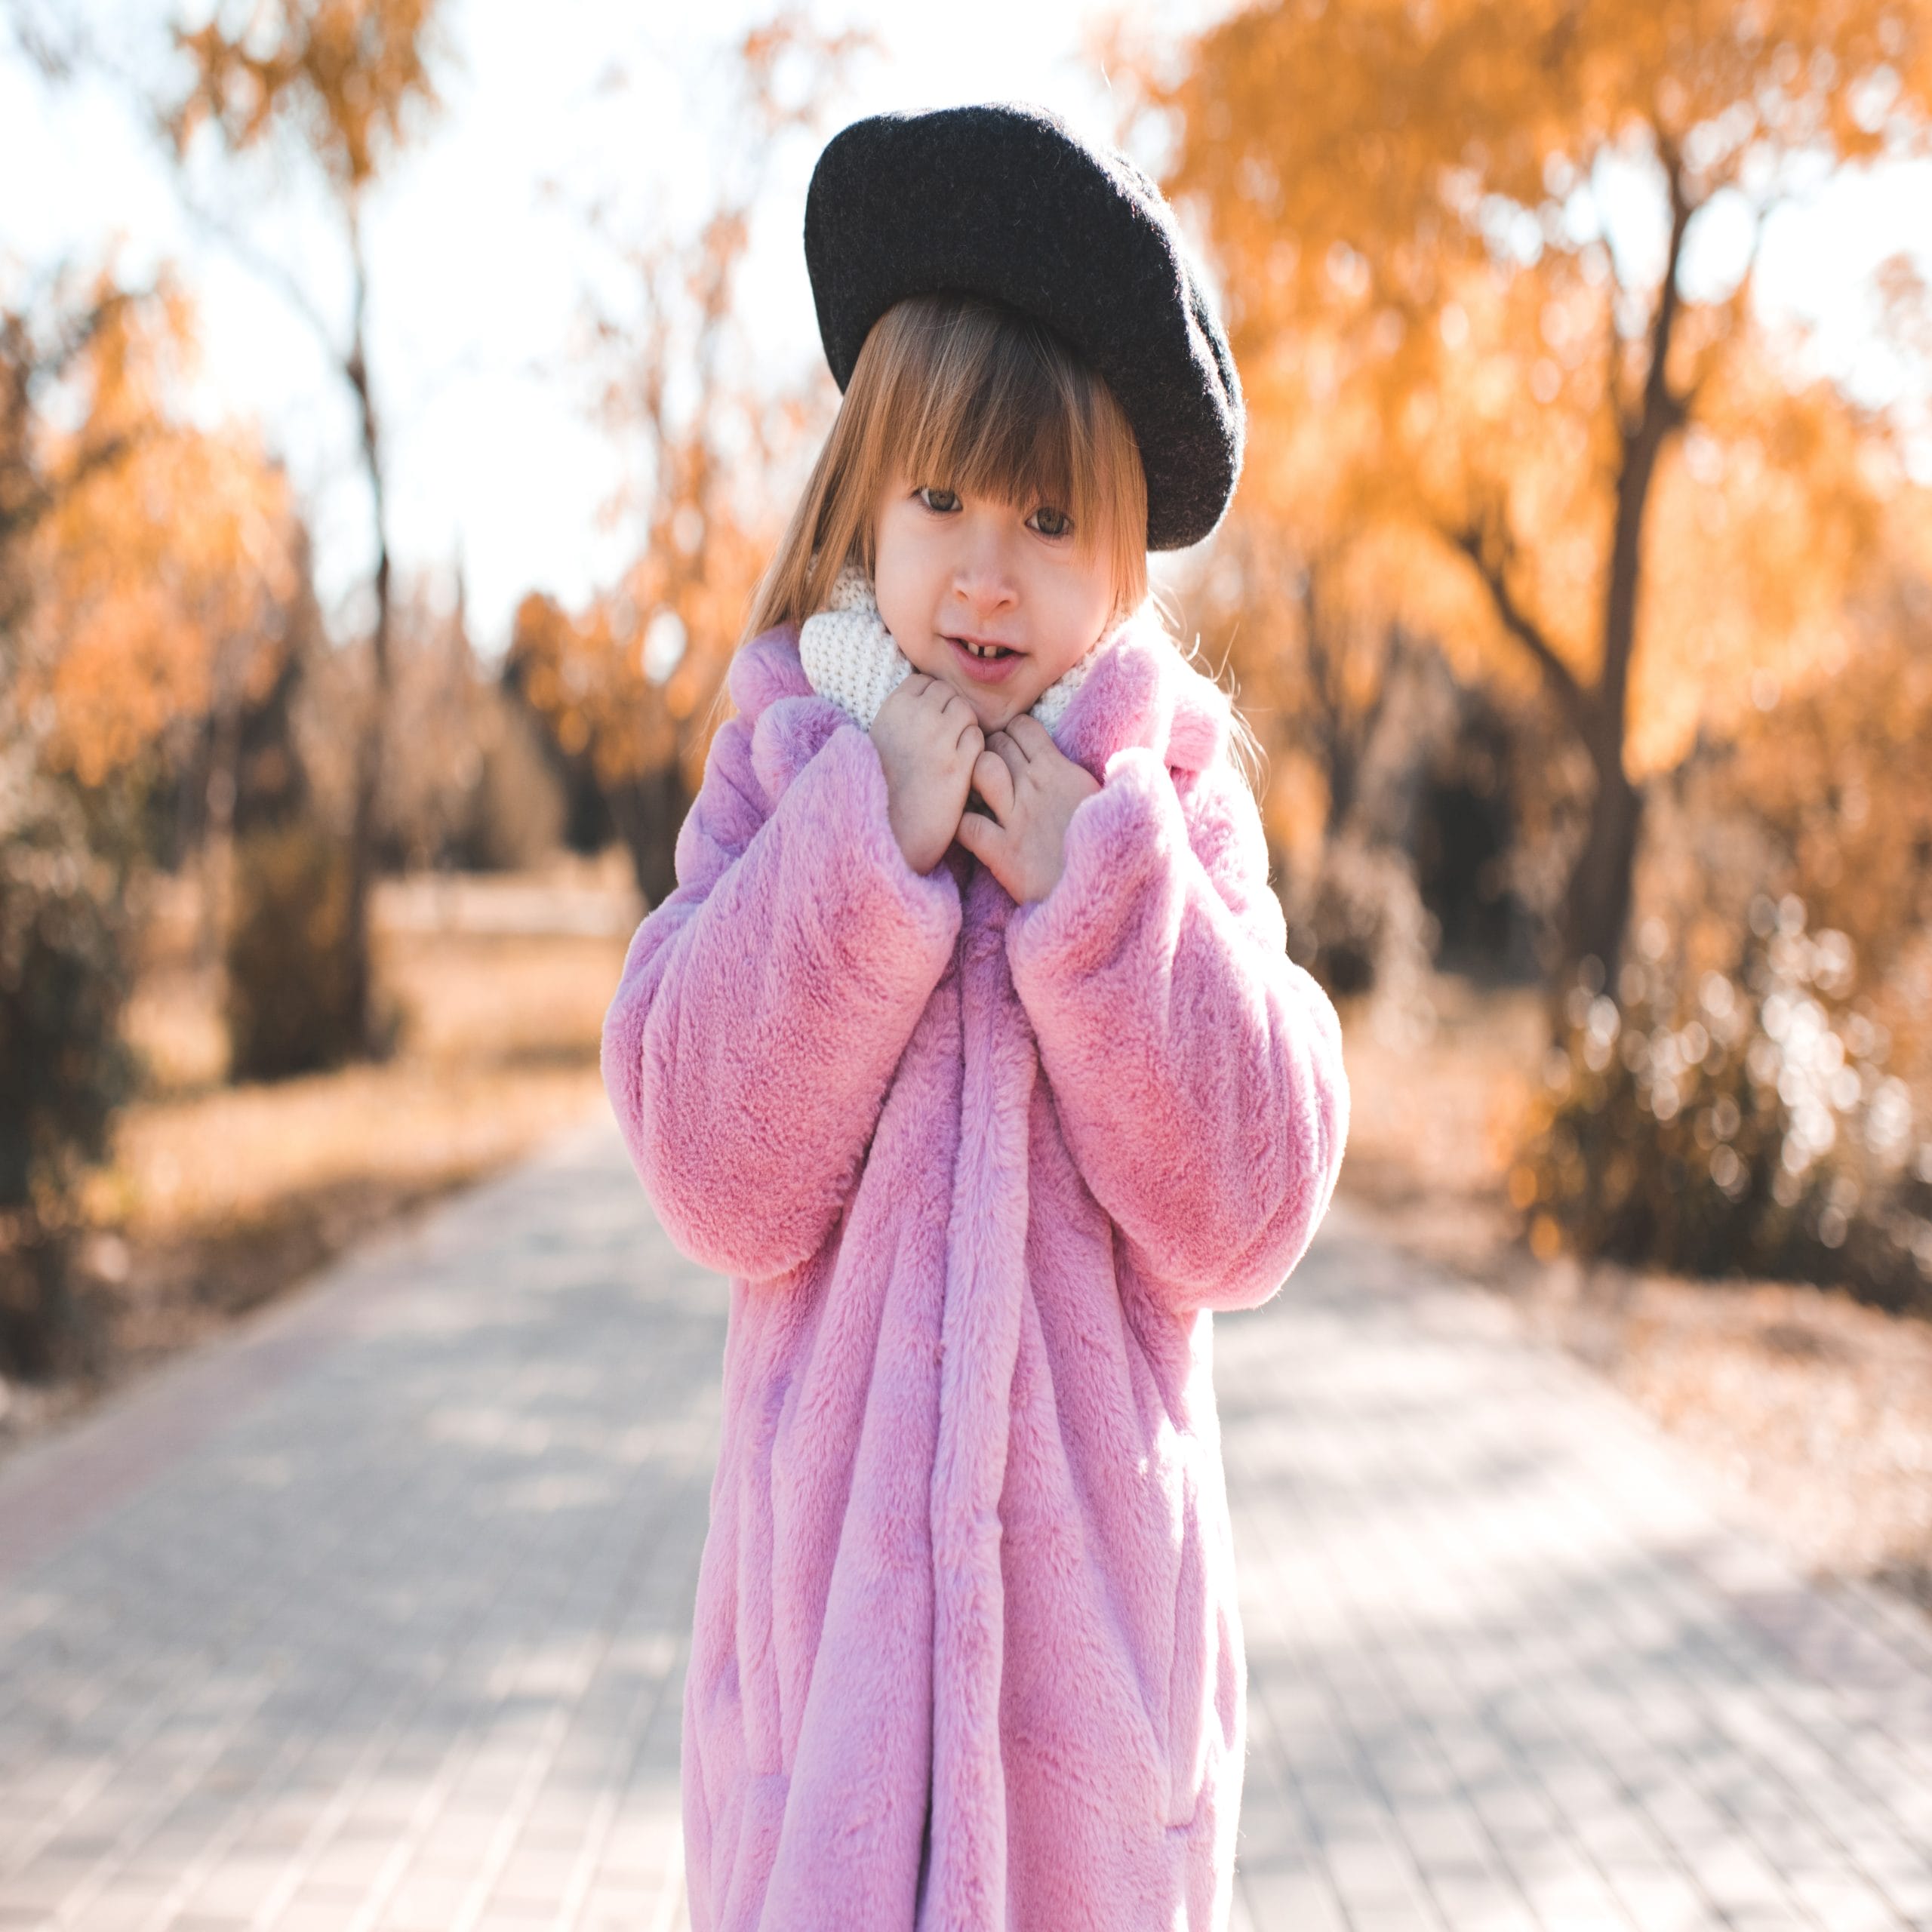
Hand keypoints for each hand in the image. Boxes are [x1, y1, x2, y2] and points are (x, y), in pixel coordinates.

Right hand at [870, 673, 984, 873]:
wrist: (889, 827)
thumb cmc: (885, 784)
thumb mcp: (882, 738)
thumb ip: (905, 714)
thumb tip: (931, 696)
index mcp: (894, 707)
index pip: (926, 683)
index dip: (932, 701)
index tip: (929, 723)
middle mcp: (916, 716)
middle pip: (949, 693)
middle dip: (950, 712)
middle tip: (944, 740)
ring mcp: (938, 739)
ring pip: (966, 712)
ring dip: (964, 729)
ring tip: (952, 753)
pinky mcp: (957, 764)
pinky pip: (977, 739)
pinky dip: (973, 750)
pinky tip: (960, 767)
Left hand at [954, 714, 1099, 903]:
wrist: (1105, 890)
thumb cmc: (1107, 845)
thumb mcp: (1102, 797)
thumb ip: (1076, 776)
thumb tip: (1074, 761)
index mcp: (1060, 770)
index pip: (1022, 726)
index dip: (1010, 734)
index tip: (1010, 752)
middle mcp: (1035, 786)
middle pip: (996, 743)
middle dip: (988, 752)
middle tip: (990, 775)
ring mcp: (1016, 818)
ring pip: (980, 770)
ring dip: (973, 778)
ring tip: (978, 796)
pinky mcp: (1002, 852)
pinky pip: (966, 824)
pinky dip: (960, 824)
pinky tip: (968, 830)